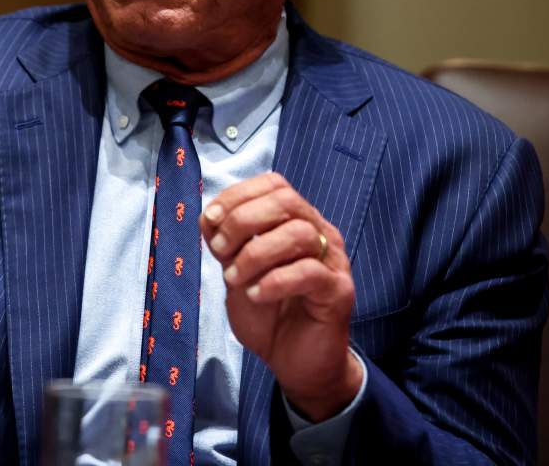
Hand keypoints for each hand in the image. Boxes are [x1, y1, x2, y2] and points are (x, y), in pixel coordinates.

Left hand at [200, 172, 362, 420]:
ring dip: (255, 254)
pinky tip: (256, 294)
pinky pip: (309, 272)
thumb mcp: (236, 272)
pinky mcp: (338, 291)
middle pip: (287, 201)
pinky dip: (274, 281)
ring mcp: (333, 261)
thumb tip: (209, 217)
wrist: (294, 362)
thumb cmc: (268, 314)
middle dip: (243, 221)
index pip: (274, 185)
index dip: (238, 195)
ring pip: (298, 233)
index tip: (211, 220)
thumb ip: (226, 244)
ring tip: (235, 279)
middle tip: (221, 252)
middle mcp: (320, 234)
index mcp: (296, 221)